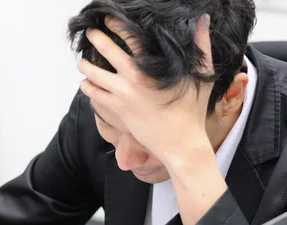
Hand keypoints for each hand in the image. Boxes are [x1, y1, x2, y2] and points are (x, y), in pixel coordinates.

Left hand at [78, 14, 213, 165]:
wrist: (181, 143)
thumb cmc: (193, 111)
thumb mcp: (202, 75)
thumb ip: (202, 45)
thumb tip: (203, 20)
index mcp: (152, 66)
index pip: (129, 36)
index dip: (115, 24)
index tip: (109, 19)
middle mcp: (134, 77)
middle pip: (105, 50)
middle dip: (95, 38)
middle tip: (90, 33)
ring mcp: (123, 94)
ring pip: (93, 74)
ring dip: (85, 65)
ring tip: (82, 61)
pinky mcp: (117, 110)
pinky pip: (94, 94)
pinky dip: (87, 87)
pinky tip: (86, 83)